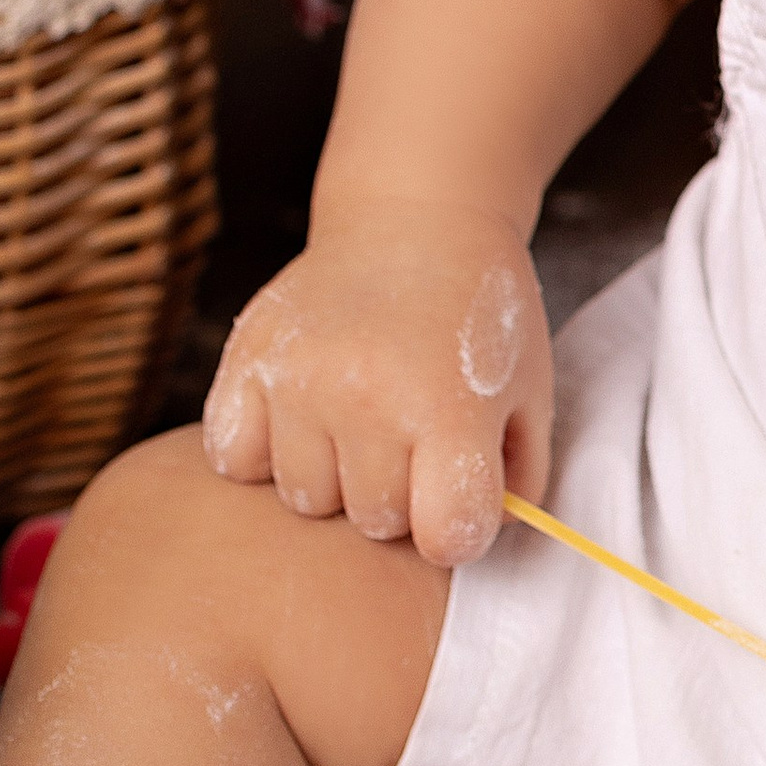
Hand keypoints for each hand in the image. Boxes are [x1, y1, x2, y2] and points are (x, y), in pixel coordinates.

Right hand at [203, 200, 551, 567]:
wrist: (418, 220)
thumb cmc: (480, 319)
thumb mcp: (529, 391)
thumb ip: (518, 480)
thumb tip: (478, 544)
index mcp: (449, 406)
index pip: (447, 538)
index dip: (460, 527)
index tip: (461, 490)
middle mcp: (368, 395)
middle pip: (375, 522)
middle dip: (401, 494)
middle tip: (413, 434)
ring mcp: (298, 379)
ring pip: (304, 500)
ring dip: (335, 475)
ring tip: (362, 416)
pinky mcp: (245, 360)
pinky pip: (236, 460)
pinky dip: (266, 450)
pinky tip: (306, 411)